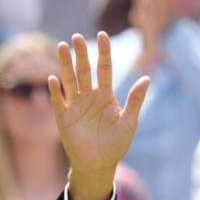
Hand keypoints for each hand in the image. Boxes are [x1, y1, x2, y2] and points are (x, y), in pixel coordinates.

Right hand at [50, 33, 149, 199]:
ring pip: (69, 80)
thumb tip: (147, 78)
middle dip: (80, 54)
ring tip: (62, 47)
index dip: (103, 52)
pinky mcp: (64, 118)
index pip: (104, 68)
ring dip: (64, 64)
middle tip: (76, 37)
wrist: (99, 164)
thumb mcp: (129, 122)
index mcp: (105, 95)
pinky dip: (55, 91)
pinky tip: (53, 79)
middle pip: (83, 70)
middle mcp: (88, 96)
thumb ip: (135, 100)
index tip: (102, 35)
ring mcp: (75, 105)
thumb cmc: (116, 144)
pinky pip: (58, 101)